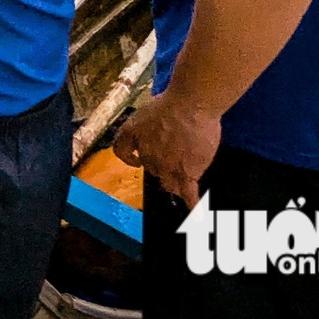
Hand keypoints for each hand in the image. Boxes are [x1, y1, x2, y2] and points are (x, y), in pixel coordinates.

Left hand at [113, 89, 221, 205]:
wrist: (189, 106)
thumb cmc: (169, 104)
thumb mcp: (144, 111)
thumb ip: (141, 126)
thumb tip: (146, 138)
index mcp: (133, 136)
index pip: (122, 152)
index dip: (129, 158)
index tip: (136, 159)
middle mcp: (147, 155)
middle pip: (152, 168)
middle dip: (160, 164)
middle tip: (175, 155)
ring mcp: (166, 166)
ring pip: (168, 182)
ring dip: (174, 182)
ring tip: (183, 178)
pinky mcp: (187, 173)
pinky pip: (188, 193)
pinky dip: (191, 203)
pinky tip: (196, 215)